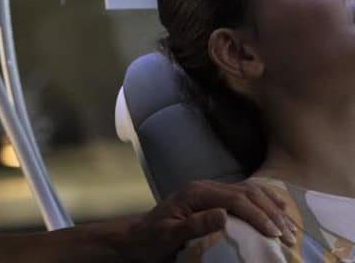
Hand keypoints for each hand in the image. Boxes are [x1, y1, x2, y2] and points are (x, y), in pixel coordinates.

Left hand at [121, 179, 294, 261]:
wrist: (137, 236)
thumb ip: (195, 224)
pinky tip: (274, 209)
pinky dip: (261, 202)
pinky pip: (241, 195)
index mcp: (196, 193)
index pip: (235, 198)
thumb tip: (224, 215)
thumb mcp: (170, 235)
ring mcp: (208, 191)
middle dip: (269, 211)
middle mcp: (204, 187)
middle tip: (288, 233)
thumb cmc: (152, 239)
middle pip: (245, 192)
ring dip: (269, 205)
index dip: (257, 214)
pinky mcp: (212, 199)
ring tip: (288, 224)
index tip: (275, 232)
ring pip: (246, 191)